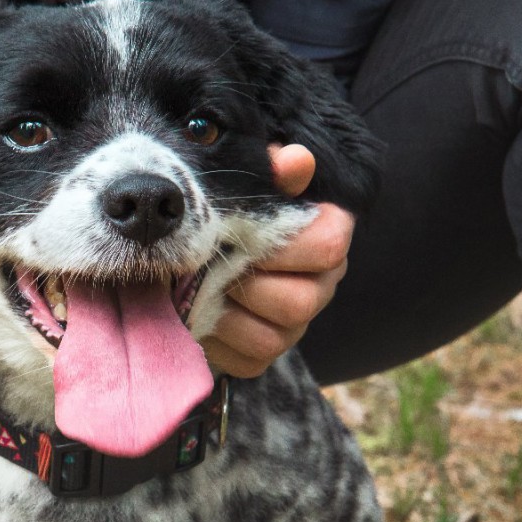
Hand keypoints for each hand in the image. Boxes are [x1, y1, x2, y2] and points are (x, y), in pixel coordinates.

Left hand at [203, 144, 355, 377]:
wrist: (193, 253)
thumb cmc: (229, 212)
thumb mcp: (247, 186)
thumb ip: (270, 171)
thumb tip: (296, 160)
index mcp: (325, 237)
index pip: (328, 245)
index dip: (285, 246)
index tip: (245, 237)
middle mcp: (320, 286)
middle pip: (300, 302)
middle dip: (248, 286)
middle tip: (213, 268)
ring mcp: (294, 326)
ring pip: (273, 338)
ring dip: (228, 316)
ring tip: (199, 293)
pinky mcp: (263, 356)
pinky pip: (248, 361)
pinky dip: (217, 342)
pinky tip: (198, 318)